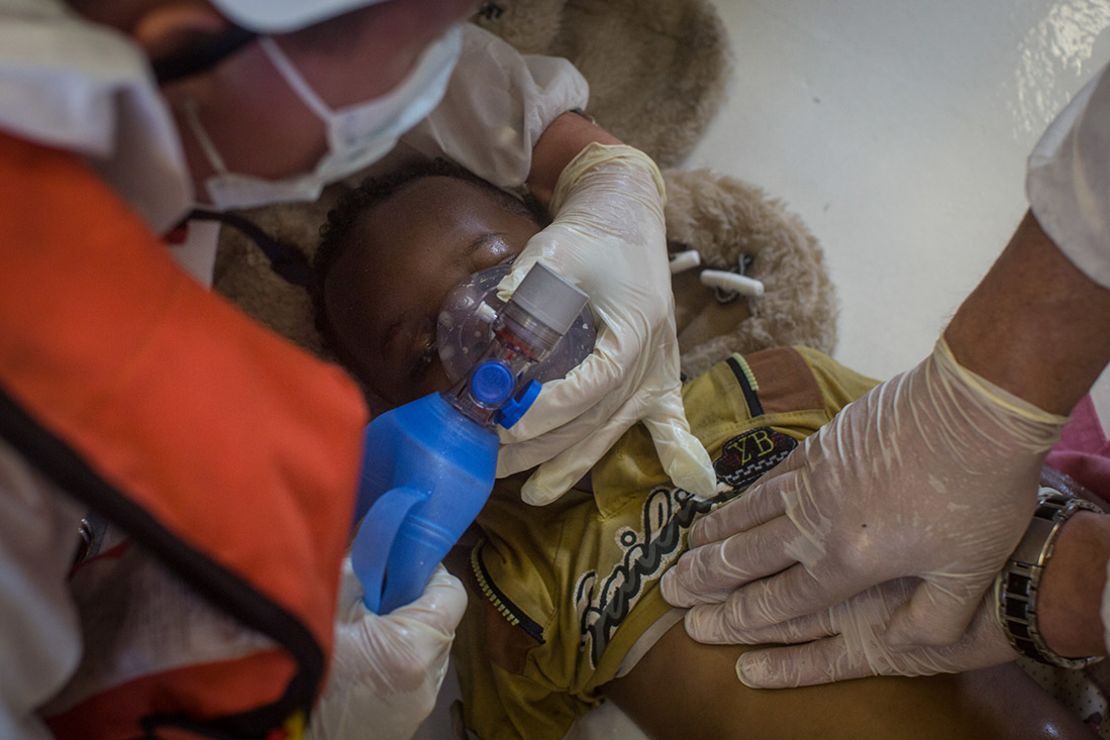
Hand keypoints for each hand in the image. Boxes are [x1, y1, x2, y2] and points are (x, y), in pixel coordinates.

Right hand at [307, 559, 466, 739]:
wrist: (282, 735)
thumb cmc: (298, 669)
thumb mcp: (325, 607)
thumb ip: (357, 572)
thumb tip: (373, 546)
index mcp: (414, 646)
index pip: (451, 591)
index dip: (427, 572)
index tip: (400, 567)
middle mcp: (428, 677)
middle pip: (439, 620)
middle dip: (409, 602)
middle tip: (373, 597)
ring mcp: (421, 703)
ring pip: (426, 650)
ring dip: (402, 634)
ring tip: (362, 633)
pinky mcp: (408, 719)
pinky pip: (413, 677)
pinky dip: (394, 661)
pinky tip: (360, 663)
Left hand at [495, 143, 716, 504]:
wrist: (628, 216)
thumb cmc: (593, 232)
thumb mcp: (555, 249)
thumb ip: (527, 283)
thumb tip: (494, 315)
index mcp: (633, 329)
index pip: (590, 386)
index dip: (547, 412)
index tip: (505, 423)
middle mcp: (653, 357)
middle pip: (597, 418)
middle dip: (543, 446)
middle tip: (494, 461)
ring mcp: (660, 369)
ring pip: (617, 428)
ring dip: (575, 461)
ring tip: (534, 492)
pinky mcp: (661, 372)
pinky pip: (670, 420)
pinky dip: (677, 450)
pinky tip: (693, 482)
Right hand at [661, 338, 1065, 683]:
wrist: (972, 409)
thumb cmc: (979, 494)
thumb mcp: (968, 574)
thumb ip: (933, 619)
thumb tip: (904, 644)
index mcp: (849, 561)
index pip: (780, 599)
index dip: (737, 617)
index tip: (698, 625)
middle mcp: (816, 522)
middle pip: (747, 556)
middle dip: (705, 577)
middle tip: (669, 588)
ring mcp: (813, 478)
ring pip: (750, 513)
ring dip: (715, 534)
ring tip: (685, 547)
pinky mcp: (821, 444)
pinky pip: (769, 479)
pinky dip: (744, 496)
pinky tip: (733, 502)